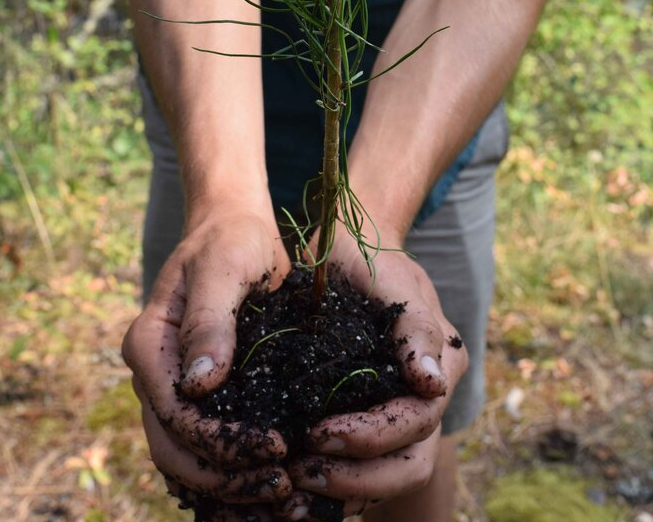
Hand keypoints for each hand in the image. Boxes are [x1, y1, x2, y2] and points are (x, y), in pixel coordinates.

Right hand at [122, 203, 293, 504]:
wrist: (235, 229)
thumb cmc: (230, 240)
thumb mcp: (223, 267)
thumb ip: (209, 321)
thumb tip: (200, 384)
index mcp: (149, 345)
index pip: (174, 413)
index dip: (221, 442)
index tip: (276, 449)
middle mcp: (155, 374)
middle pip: (176, 449)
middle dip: (226, 478)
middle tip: (282, 488)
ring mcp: (176, 387)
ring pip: (188, 459)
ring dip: (229, 488)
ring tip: (283, 500)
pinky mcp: (203, 394)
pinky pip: (207, 447)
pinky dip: (233, 475)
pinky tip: (271, 488)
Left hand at [283, 222, 467, 518]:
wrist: (348, 245)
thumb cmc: (367, 255)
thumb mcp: (390, 278)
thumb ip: (415, 327)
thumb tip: (431, 383)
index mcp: (441, 362)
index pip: (417, 421)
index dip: (371, 438)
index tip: (318, 435)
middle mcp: (427, 393)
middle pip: (409, 462)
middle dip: (358, 477)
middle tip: (302, 473)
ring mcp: (400, 407)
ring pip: (390, 475)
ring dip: (345, 489)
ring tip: (295, 486)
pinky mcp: (371, 415)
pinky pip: (364, 466)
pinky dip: (336, 484)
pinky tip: (296, 488)